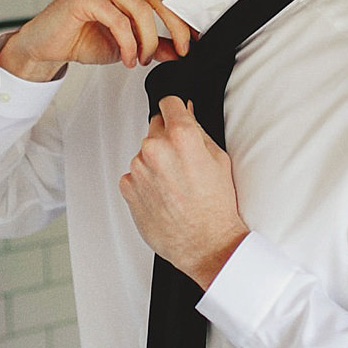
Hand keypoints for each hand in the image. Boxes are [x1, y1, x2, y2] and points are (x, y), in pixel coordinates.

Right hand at [0, 0, 192, 80]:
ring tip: (141, 60)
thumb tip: (179, 52)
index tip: (191, 41)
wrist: (46, 45)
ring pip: (140, 9)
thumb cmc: (81, 37)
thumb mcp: (128, 43)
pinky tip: (126, 59)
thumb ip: (153, 43)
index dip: (181, 17)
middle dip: (174, 28)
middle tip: (179, 51)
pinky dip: (128, 44)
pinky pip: (118, 20)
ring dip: (147, 41)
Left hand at [120, 96, 249, 289]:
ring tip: (175, 186)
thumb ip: (198, 132)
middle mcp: (156, 148)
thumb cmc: (216, 208)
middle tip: (183, 164)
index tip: (177, 116)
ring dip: (156, 163)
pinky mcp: (128, 187)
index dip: (176, 110)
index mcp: (181, 136)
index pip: (169, 102)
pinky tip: (164, 196)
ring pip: (145, 153)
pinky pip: (135, 175)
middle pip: (156, 127)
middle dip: (168, 140)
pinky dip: (146, 182)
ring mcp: (138, 168)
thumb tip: (187, 114)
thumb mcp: (219, 160)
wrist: (205, 244)